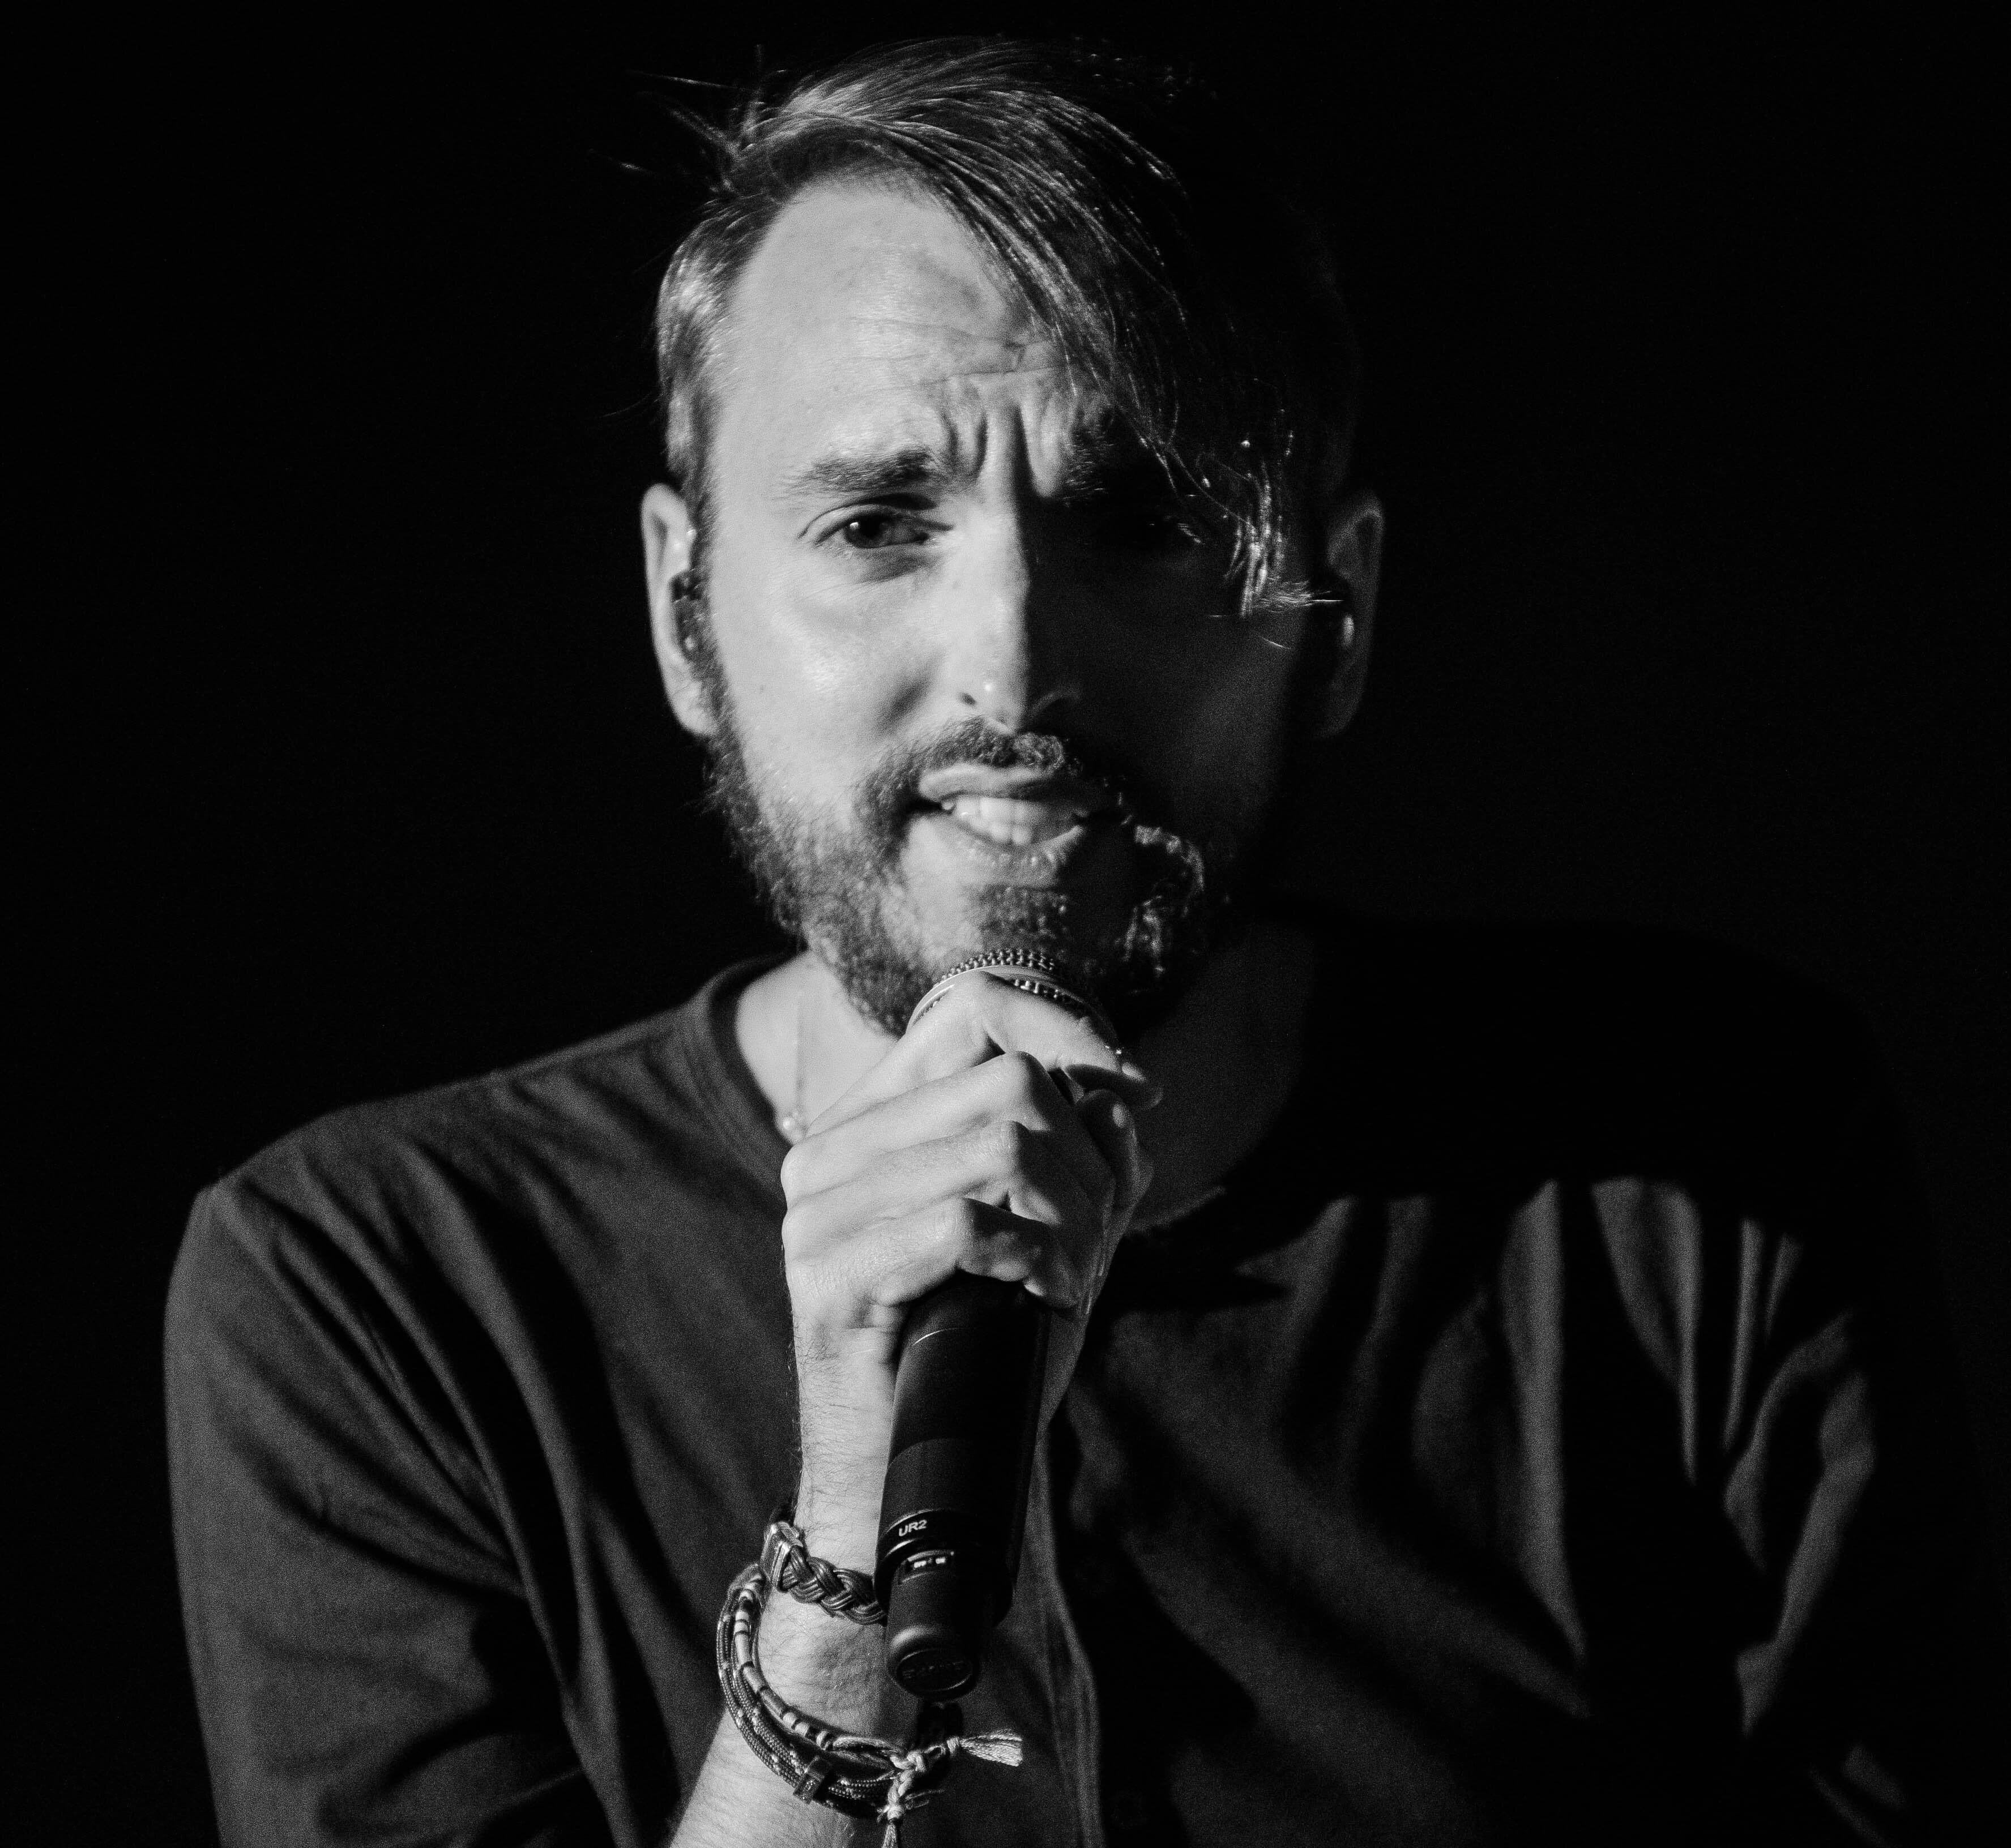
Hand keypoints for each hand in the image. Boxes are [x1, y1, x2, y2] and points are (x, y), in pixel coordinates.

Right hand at [776, 972, 1157, 1563]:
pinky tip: (1044, 1295)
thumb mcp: (1054, 1234)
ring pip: (1001, 1144)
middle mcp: (831, 1149)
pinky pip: (969, 1221)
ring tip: (1069, 1274)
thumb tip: (1121, 1092)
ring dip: (1071, 1216)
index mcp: (872, 1120)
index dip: (1068, 1036)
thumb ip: (1089, 1156)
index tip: (1135, 1096)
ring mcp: (819, 1209)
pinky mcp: (829, 1273)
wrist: (910, 1482)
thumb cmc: (982, 1353)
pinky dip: (1036, 1258)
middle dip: (1086, 1163)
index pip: (971, 1006)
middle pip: (1010, 1080)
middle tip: (1092, 1240)